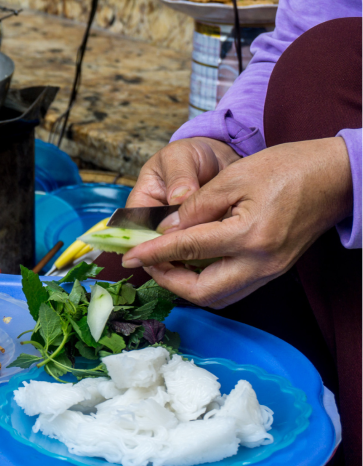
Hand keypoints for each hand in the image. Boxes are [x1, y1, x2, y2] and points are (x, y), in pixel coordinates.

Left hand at [121, 137, 353, 307]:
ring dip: (186, 286)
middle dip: (168, 281)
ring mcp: (269, 271)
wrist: (335, 177)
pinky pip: (232, 289)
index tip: (130, 255)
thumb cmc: (287, 168)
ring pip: (217, 297)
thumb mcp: (233, 177)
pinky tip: (192, 263)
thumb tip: (165, 229)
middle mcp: (260, 263)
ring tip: (166, 262)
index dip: (154, 253)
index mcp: (249, 235)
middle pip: (202, 292)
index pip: (188, 250)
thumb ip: (195, 206)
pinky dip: (206, 282)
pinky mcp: (273, 271)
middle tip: (149, 261)